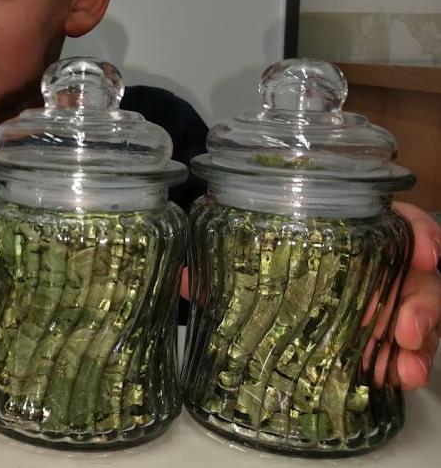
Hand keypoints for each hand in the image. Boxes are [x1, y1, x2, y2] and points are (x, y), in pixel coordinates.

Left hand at [179, 202, 440, 392]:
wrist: (262, 298)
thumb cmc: (259, 264)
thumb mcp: (239, 260)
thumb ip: (215, 264)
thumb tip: (182, 278)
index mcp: (346, 231)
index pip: (395, 220)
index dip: (418, 232)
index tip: (426, 253)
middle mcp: (373, 262)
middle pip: (414, 272)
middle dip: (420, 300)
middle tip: (404, 330)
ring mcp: (383, 298)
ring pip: (418, 311)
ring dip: (420, 340)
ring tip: (404, 369)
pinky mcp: (382, 333)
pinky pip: (407, 345)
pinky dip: (406, 362)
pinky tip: (399, 379)